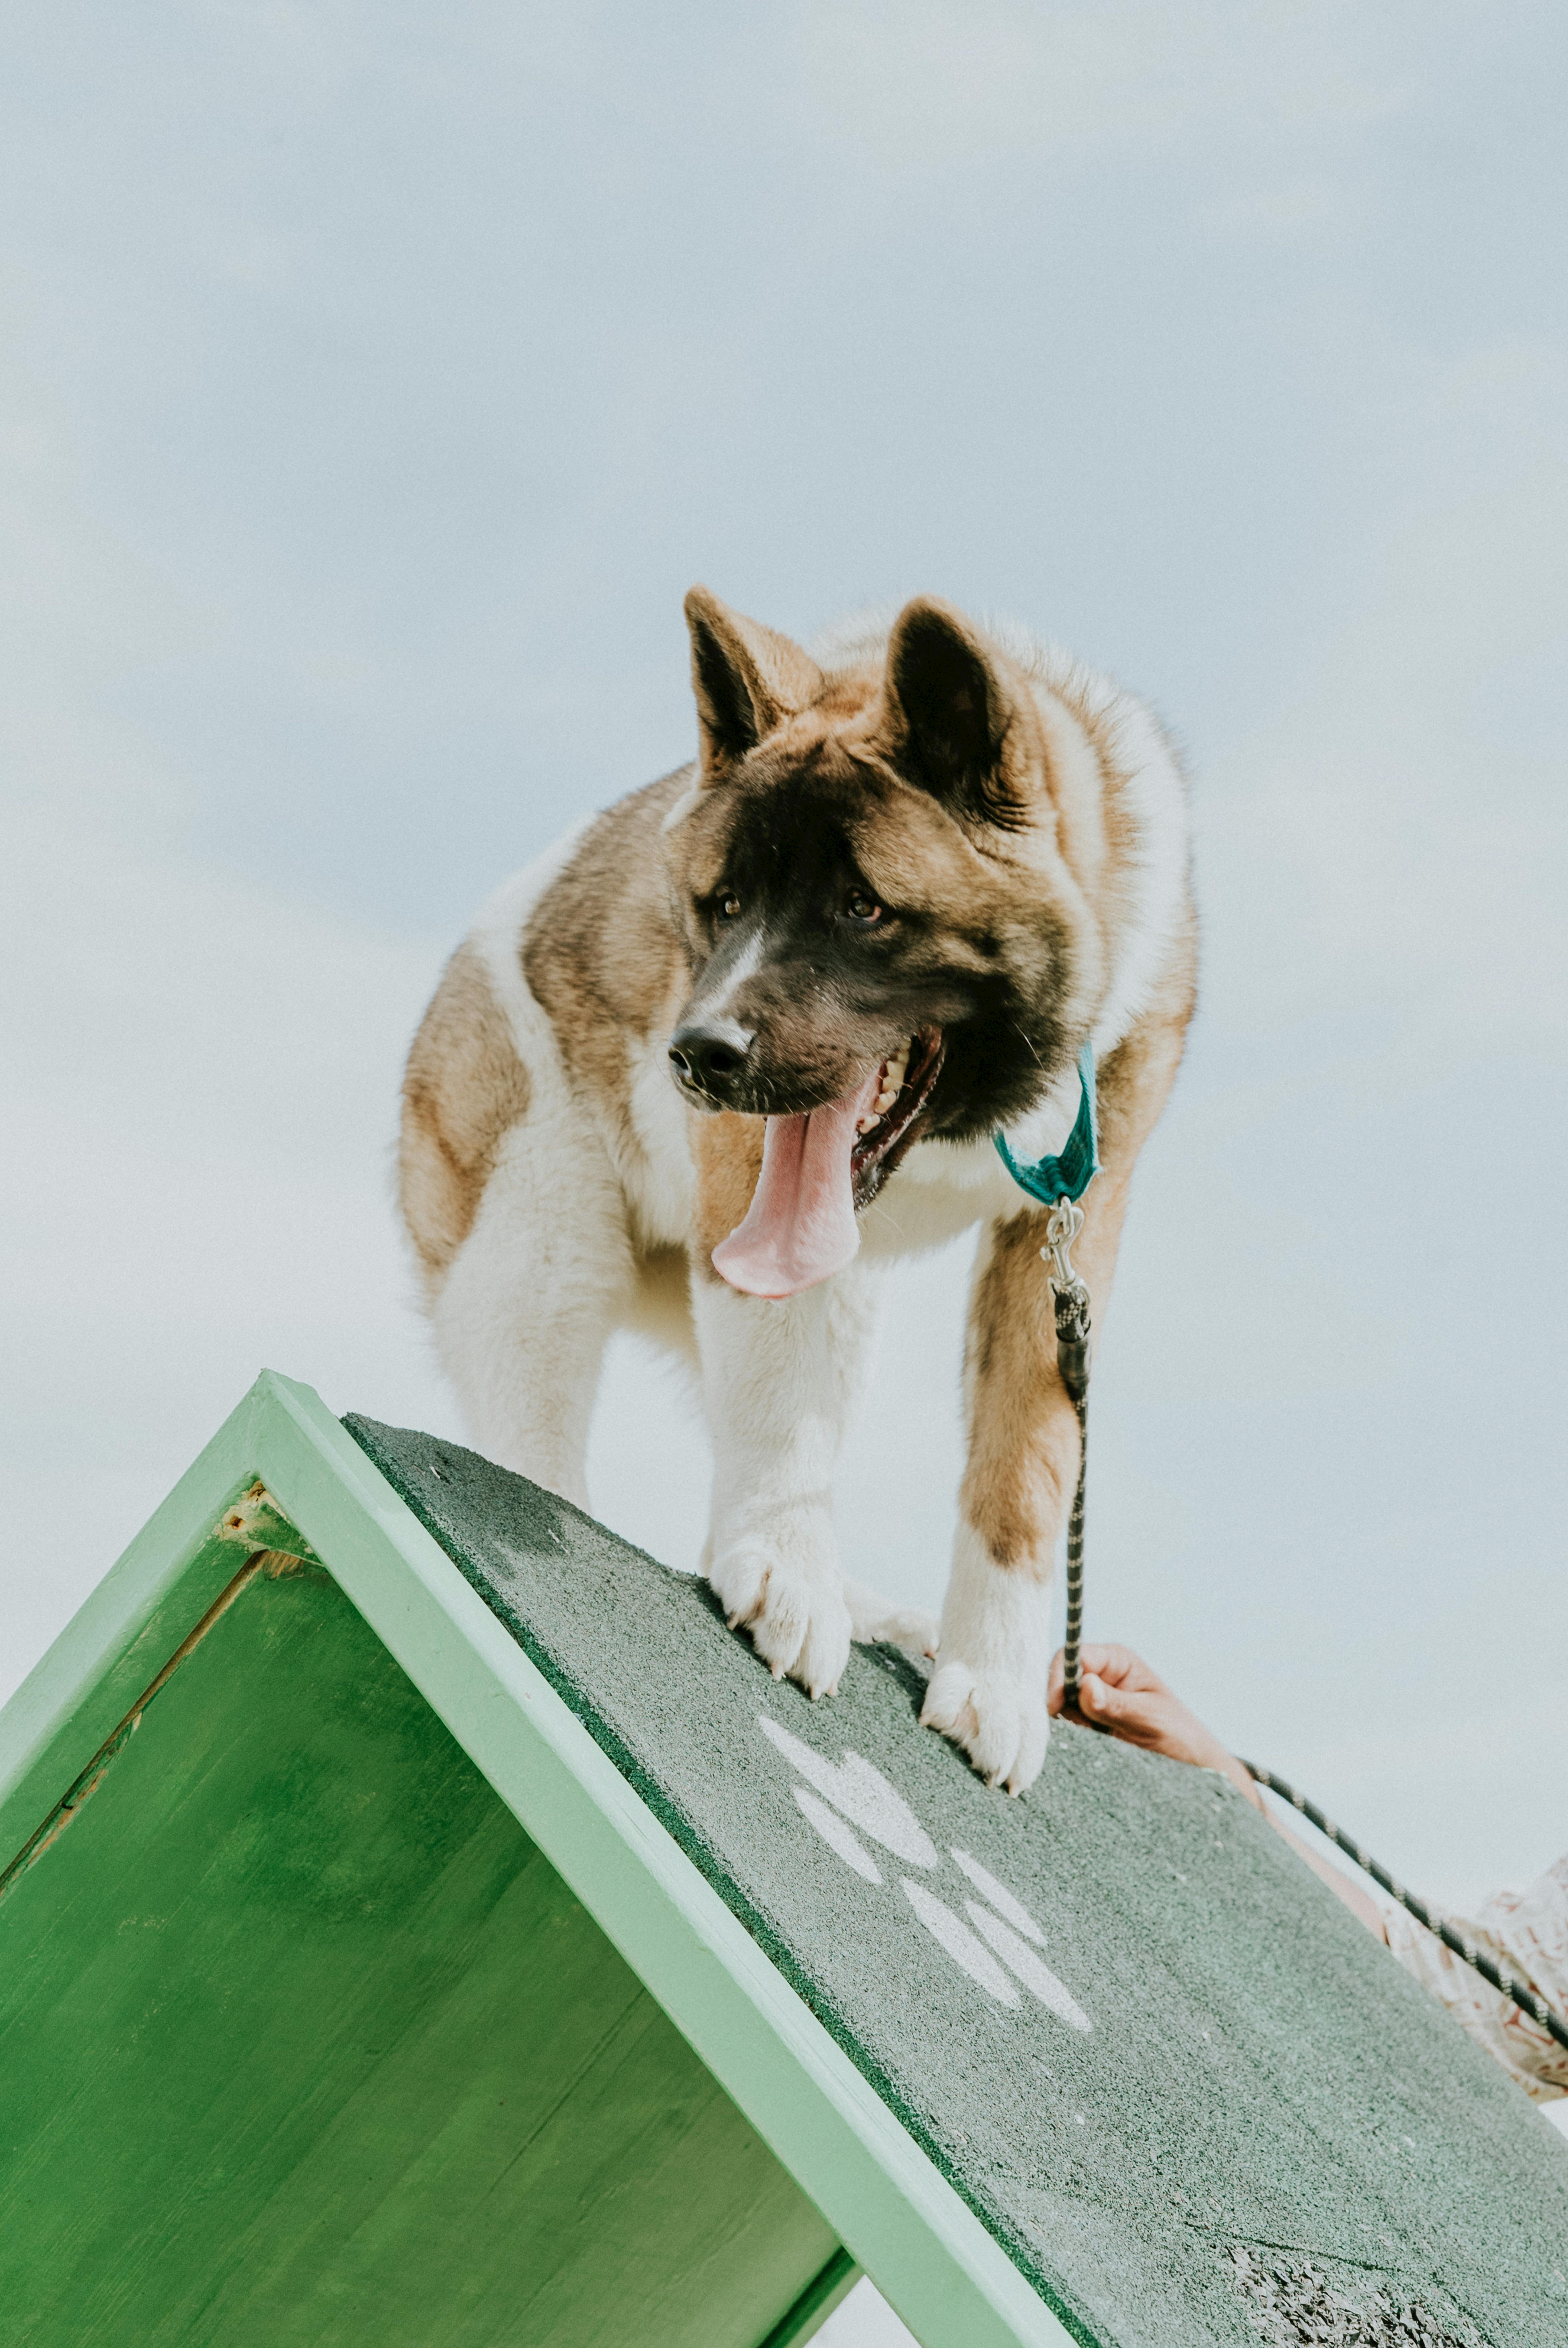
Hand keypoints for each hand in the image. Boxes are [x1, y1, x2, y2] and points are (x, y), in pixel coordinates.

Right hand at [1047, 1642, 1387, 1939]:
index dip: (1054, 1682)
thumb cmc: (1205, 1766)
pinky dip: (1061, 1767)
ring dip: (1051, 1745)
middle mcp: (1104, 1688)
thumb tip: (1087, 1689)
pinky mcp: (1095, 1756)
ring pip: (1055, 1724)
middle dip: (1045, 1713)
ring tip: (1050, 1771)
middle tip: (1043, 1747)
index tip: (1054, 1713)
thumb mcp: (1166, 1731)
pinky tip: (1057, 1785)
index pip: (1069, 1660)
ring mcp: (1095, 1723)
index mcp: (1121, 1665)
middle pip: (1055, 1689)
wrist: (1224, 1813)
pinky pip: (1066, 1753)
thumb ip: (1126, 1710)